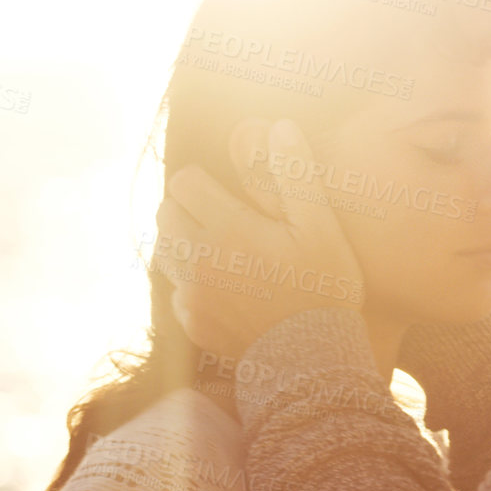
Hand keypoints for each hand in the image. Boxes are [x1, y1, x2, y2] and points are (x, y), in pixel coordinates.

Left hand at [155, 119, 363, 362]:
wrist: (316, 363)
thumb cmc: (326, 291)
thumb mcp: (322, 229)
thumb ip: (296, 175)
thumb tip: (279, 127)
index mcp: (229, 228)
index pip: (184, 182)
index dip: (206, 183)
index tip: (233, 198)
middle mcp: (199, 259)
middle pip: (166, 212)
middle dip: (191, 210)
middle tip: (229, 223)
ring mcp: (191, 294)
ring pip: (164, 250)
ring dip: (186, 244)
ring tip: (227, 255)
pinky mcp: (191, 323)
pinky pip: (176, 290)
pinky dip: (194, 285)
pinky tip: (231, 292)